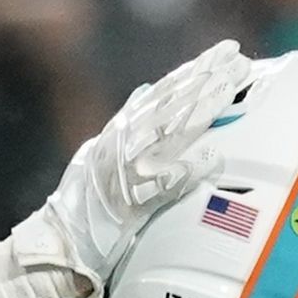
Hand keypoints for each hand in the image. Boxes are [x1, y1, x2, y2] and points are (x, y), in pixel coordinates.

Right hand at [0, 38, 246, 297]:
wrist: (59, 245)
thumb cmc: (83, 206)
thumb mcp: (99, 154)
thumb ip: (124, 126)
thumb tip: (146, 92)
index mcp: (118, 133)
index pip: (163, 94)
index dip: (194, 70)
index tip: (223, 52)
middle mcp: (122, 147)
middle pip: (170, 106)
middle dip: (206, 79)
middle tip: (238, 59)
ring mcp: (125, 174)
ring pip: (169, 133)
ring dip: (201, 110)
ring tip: (230, 88)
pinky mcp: (129, 206)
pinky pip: (163, 186)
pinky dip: (186, 171)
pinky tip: (212, 157)